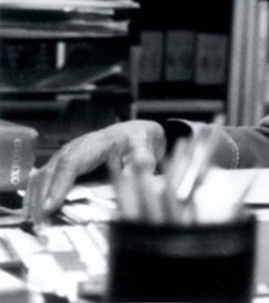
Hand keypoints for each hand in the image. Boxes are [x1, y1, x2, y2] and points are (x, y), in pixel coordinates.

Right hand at [25, 120, 165, 222]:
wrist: (135, 134)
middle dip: (42, 198)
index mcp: (98, 143)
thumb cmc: (139, 143)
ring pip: (43, 175)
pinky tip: (35, 213)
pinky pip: (43, 178)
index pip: (72, 163)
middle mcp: (77, 147)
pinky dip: (36, 195)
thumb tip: (137, 171)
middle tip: (41, 223)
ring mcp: (67, 153)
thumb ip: (142, 162)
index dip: (59, 185)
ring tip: (37, 223)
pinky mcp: (62, 162)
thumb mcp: (146, 151)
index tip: (50, 206)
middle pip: (52, 171)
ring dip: (36, 199)